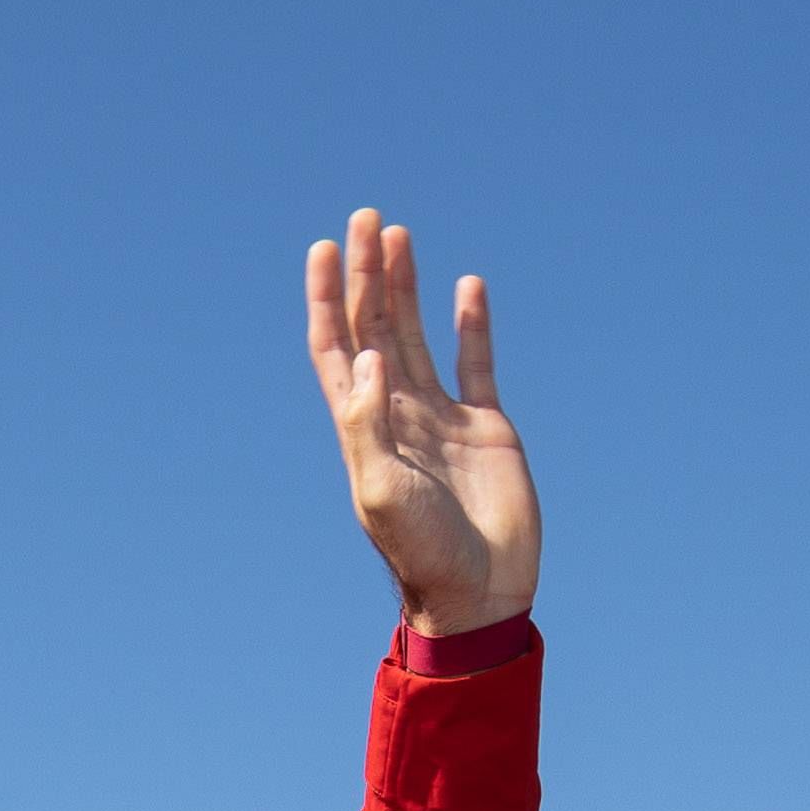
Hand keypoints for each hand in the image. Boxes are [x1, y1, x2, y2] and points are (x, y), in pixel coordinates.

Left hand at [308, 211, 534, 637]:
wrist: (479, 591)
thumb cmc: (423, 552)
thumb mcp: (381, 490)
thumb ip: (368, 423)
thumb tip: (367, 355)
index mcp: (363, 428)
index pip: (336, 347)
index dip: (326, 298)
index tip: (324, 248)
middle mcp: (396, 413)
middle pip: (374, 327)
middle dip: (365, 274)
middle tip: (366, 219)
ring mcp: (440, 418)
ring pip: (418, 335)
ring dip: (406, 286)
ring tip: (398, 235)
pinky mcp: (485, 427)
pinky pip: (475, 363)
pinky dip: (471, 324)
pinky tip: (466, 286)